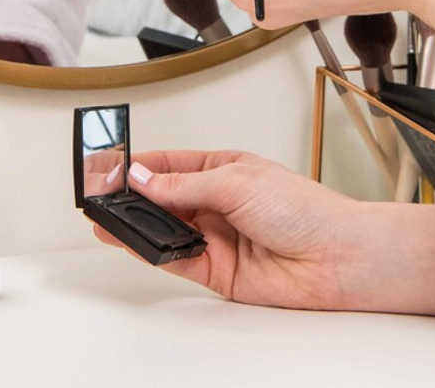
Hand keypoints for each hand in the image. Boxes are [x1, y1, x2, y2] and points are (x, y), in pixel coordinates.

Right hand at [93, 150, 362, 309]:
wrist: (335, 258)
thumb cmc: (306, 210)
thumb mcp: (236, 182)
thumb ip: (183, 184)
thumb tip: (143, 177)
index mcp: (225, 169)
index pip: (170, 164)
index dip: (139, 165)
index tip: (109, 166)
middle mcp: (218, 202)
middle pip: (161, 198)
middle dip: (131, 197)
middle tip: (99, 195)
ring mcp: (215, 237)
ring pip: (163, 230)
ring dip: (136, 226)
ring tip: (106, 219)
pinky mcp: (216, 270)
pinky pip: (175, 259)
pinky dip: (152, 252)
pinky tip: (134, 242)